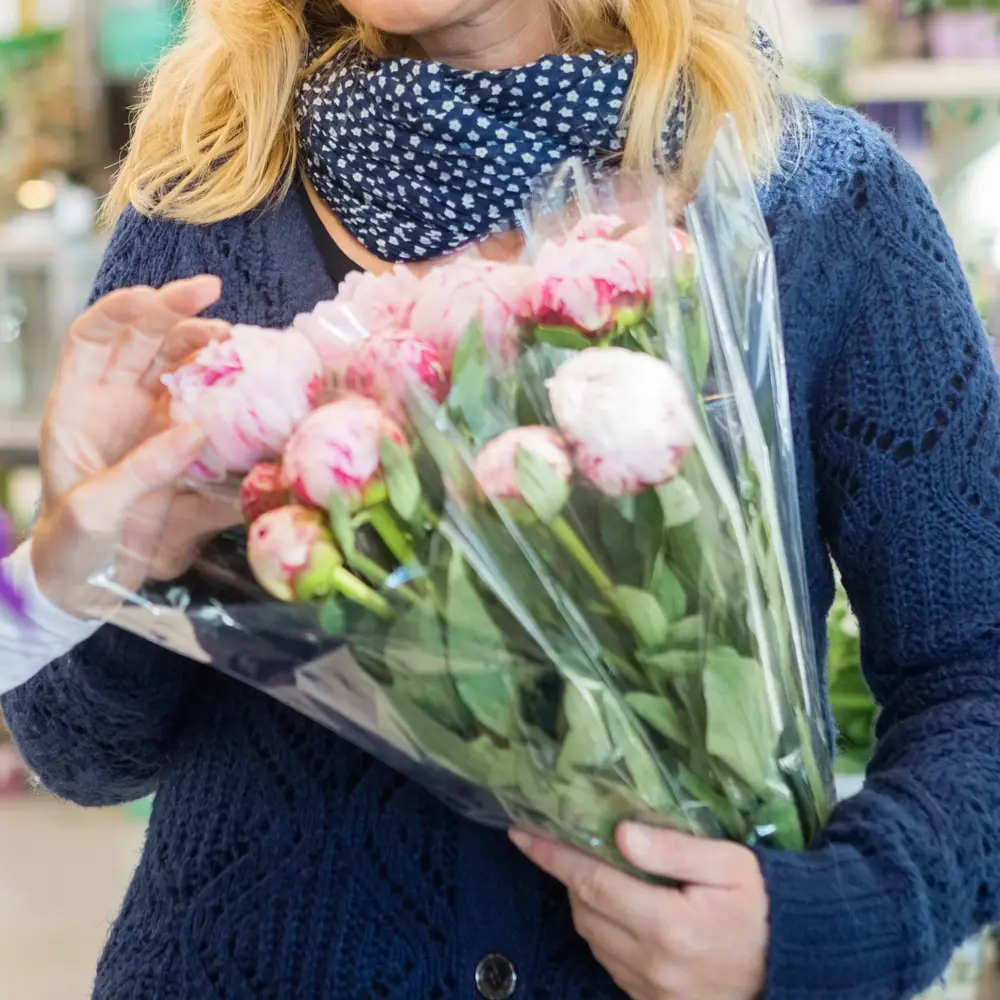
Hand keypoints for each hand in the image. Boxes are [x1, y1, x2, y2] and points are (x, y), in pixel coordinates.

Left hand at [33, 277, 239, 617]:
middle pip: (141, 341)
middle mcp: (112, 405)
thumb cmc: (72, 546)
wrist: (86, 584)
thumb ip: (143, 471)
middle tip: (214, 297)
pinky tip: (245, 388)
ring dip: (203, 348)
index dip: (120, 311)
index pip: (91, 338)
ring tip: (236, 343)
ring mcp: (147, 425)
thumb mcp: (97, 510)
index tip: (156, 299)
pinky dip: (222, 394)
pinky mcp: (176, 448)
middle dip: (175, 312)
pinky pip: (202, 409)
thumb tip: (196, 430)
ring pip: (175, 367)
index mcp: (77, 408)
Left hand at [511, 824, 767, 999]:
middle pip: (585, 912)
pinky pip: (611, 965)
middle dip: (572, 876)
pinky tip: (623, 914)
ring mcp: (653, 991)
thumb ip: (673, 849)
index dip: (552, 856)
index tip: (520, 833)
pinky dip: (605, 935)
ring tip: (604, 876)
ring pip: (594, 940)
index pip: (591, 883)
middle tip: (575, 846)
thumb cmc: (764, 904)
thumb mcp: (729, 864)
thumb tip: (619, 836)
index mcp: (670, 926)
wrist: (797, 964)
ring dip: (587, 905)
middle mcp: (654, 965)